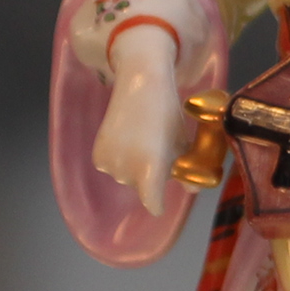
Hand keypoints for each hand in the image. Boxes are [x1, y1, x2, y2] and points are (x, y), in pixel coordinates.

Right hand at [90, 38, 182, 216]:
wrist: (139, 86)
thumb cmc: (167, 115)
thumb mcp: (182, 144)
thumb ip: (187, 171)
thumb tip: (192, 190)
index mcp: (150, 170)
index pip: (153, 204)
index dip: (158, 202)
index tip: (160, 200)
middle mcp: (127, 171)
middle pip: (142, 188)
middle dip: (150, 176)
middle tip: (155, 148)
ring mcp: (110, 164)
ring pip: (126, 178)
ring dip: (134, 167)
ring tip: (140, 139)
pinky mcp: (97, 156)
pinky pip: (111, 168)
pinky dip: (118, 159)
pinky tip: (126, 137)